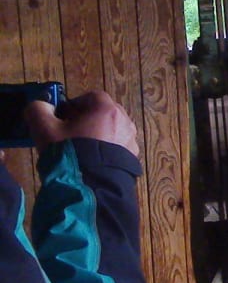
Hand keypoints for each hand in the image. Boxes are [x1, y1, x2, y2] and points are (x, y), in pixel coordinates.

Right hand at [25, 91, 139, 156]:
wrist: (92, 186)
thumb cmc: (69, 152)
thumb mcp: (45, 129)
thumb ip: (39, 110)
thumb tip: (41, 106)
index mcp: (106, 109)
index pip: (91, 97)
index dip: (75, 104)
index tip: (63, 117)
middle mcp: (124, 120)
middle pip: (104, 113)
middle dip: (88, 119)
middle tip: (71, 132)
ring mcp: (131, 139)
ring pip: (112, 130)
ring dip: (98, 134)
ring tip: (82, 148)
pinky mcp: (133, 156)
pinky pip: (119, 146)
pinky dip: (108, 148)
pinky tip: (93, 160)